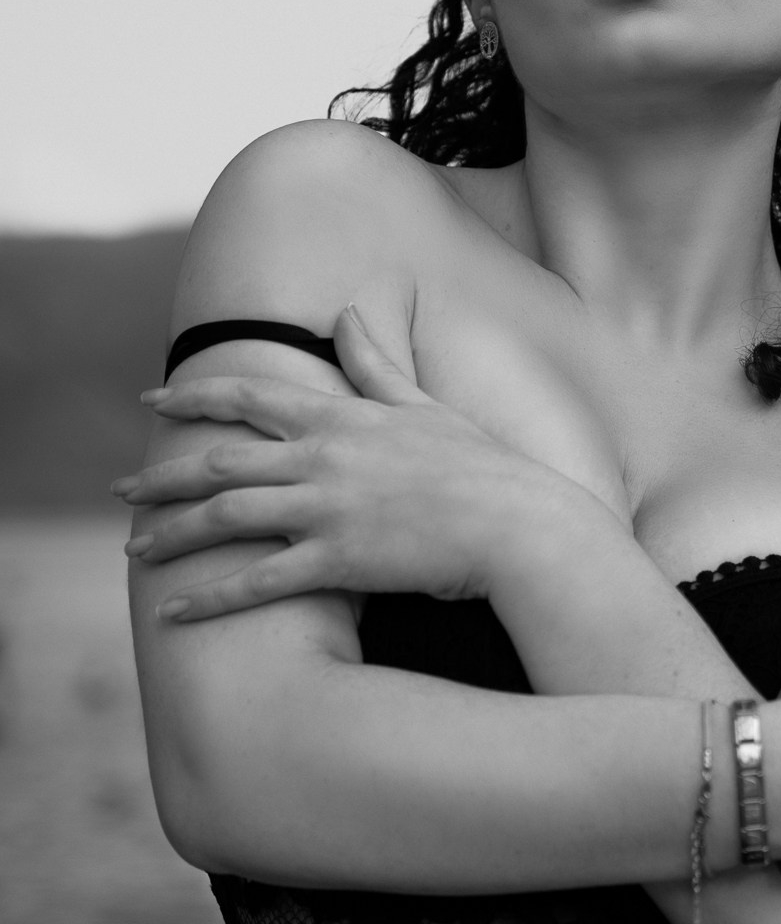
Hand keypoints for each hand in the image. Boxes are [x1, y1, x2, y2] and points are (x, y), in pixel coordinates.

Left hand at [115, 306, 594, 619]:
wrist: (518, 525)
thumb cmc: (481, 467)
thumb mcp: (425, 406)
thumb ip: (378, 363)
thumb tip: (351, 312)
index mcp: (341, 418)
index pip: (249, 397)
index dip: (195, 397)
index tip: (154, 399)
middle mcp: (323, 458)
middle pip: (219, 461)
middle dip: (163, 474)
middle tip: (120, 487)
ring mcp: (327, 509)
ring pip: (225, 518)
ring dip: (171, 534)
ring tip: (135, 550)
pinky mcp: (337, 561)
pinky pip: (256, 583)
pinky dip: (208, 599)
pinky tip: (171, 612)